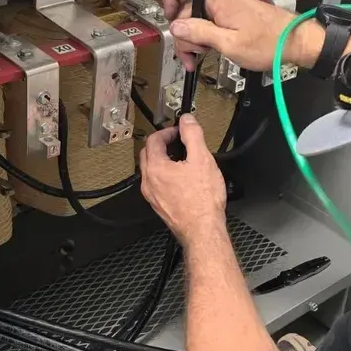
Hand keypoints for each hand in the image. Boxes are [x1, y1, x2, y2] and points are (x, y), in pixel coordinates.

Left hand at [140, 115, 226, 245]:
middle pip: (148, 154)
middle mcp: (148, 182)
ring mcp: (152, 196)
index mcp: (155, 168)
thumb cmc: (203, 200)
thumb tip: (187, 120)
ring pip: (151, 170)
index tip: (180, 131)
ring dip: (163, 159)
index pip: (153, 140)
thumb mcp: (202, 159)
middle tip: (178, 142)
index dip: (168, 131)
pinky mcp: (159, 206)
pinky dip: (165, 175)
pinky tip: (182, 179)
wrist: (203, 230)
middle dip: (162, 144)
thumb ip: (192, 135)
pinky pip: (157, 184)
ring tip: (182, 159)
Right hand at [162, 0, 322, 71]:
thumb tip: (177, 26)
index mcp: (218, 0)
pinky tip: (210, 51)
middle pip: (189, 7)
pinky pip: (213, 22)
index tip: (168, 18)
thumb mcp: (229, 44)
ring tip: (199, 58)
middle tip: (188, 56)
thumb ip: (201, 33)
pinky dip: (207, 37)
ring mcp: (229, 7)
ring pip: (200, 18)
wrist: (296, 42)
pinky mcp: (235, 16)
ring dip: (195, 38)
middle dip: (184, 32)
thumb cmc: (270, 43)